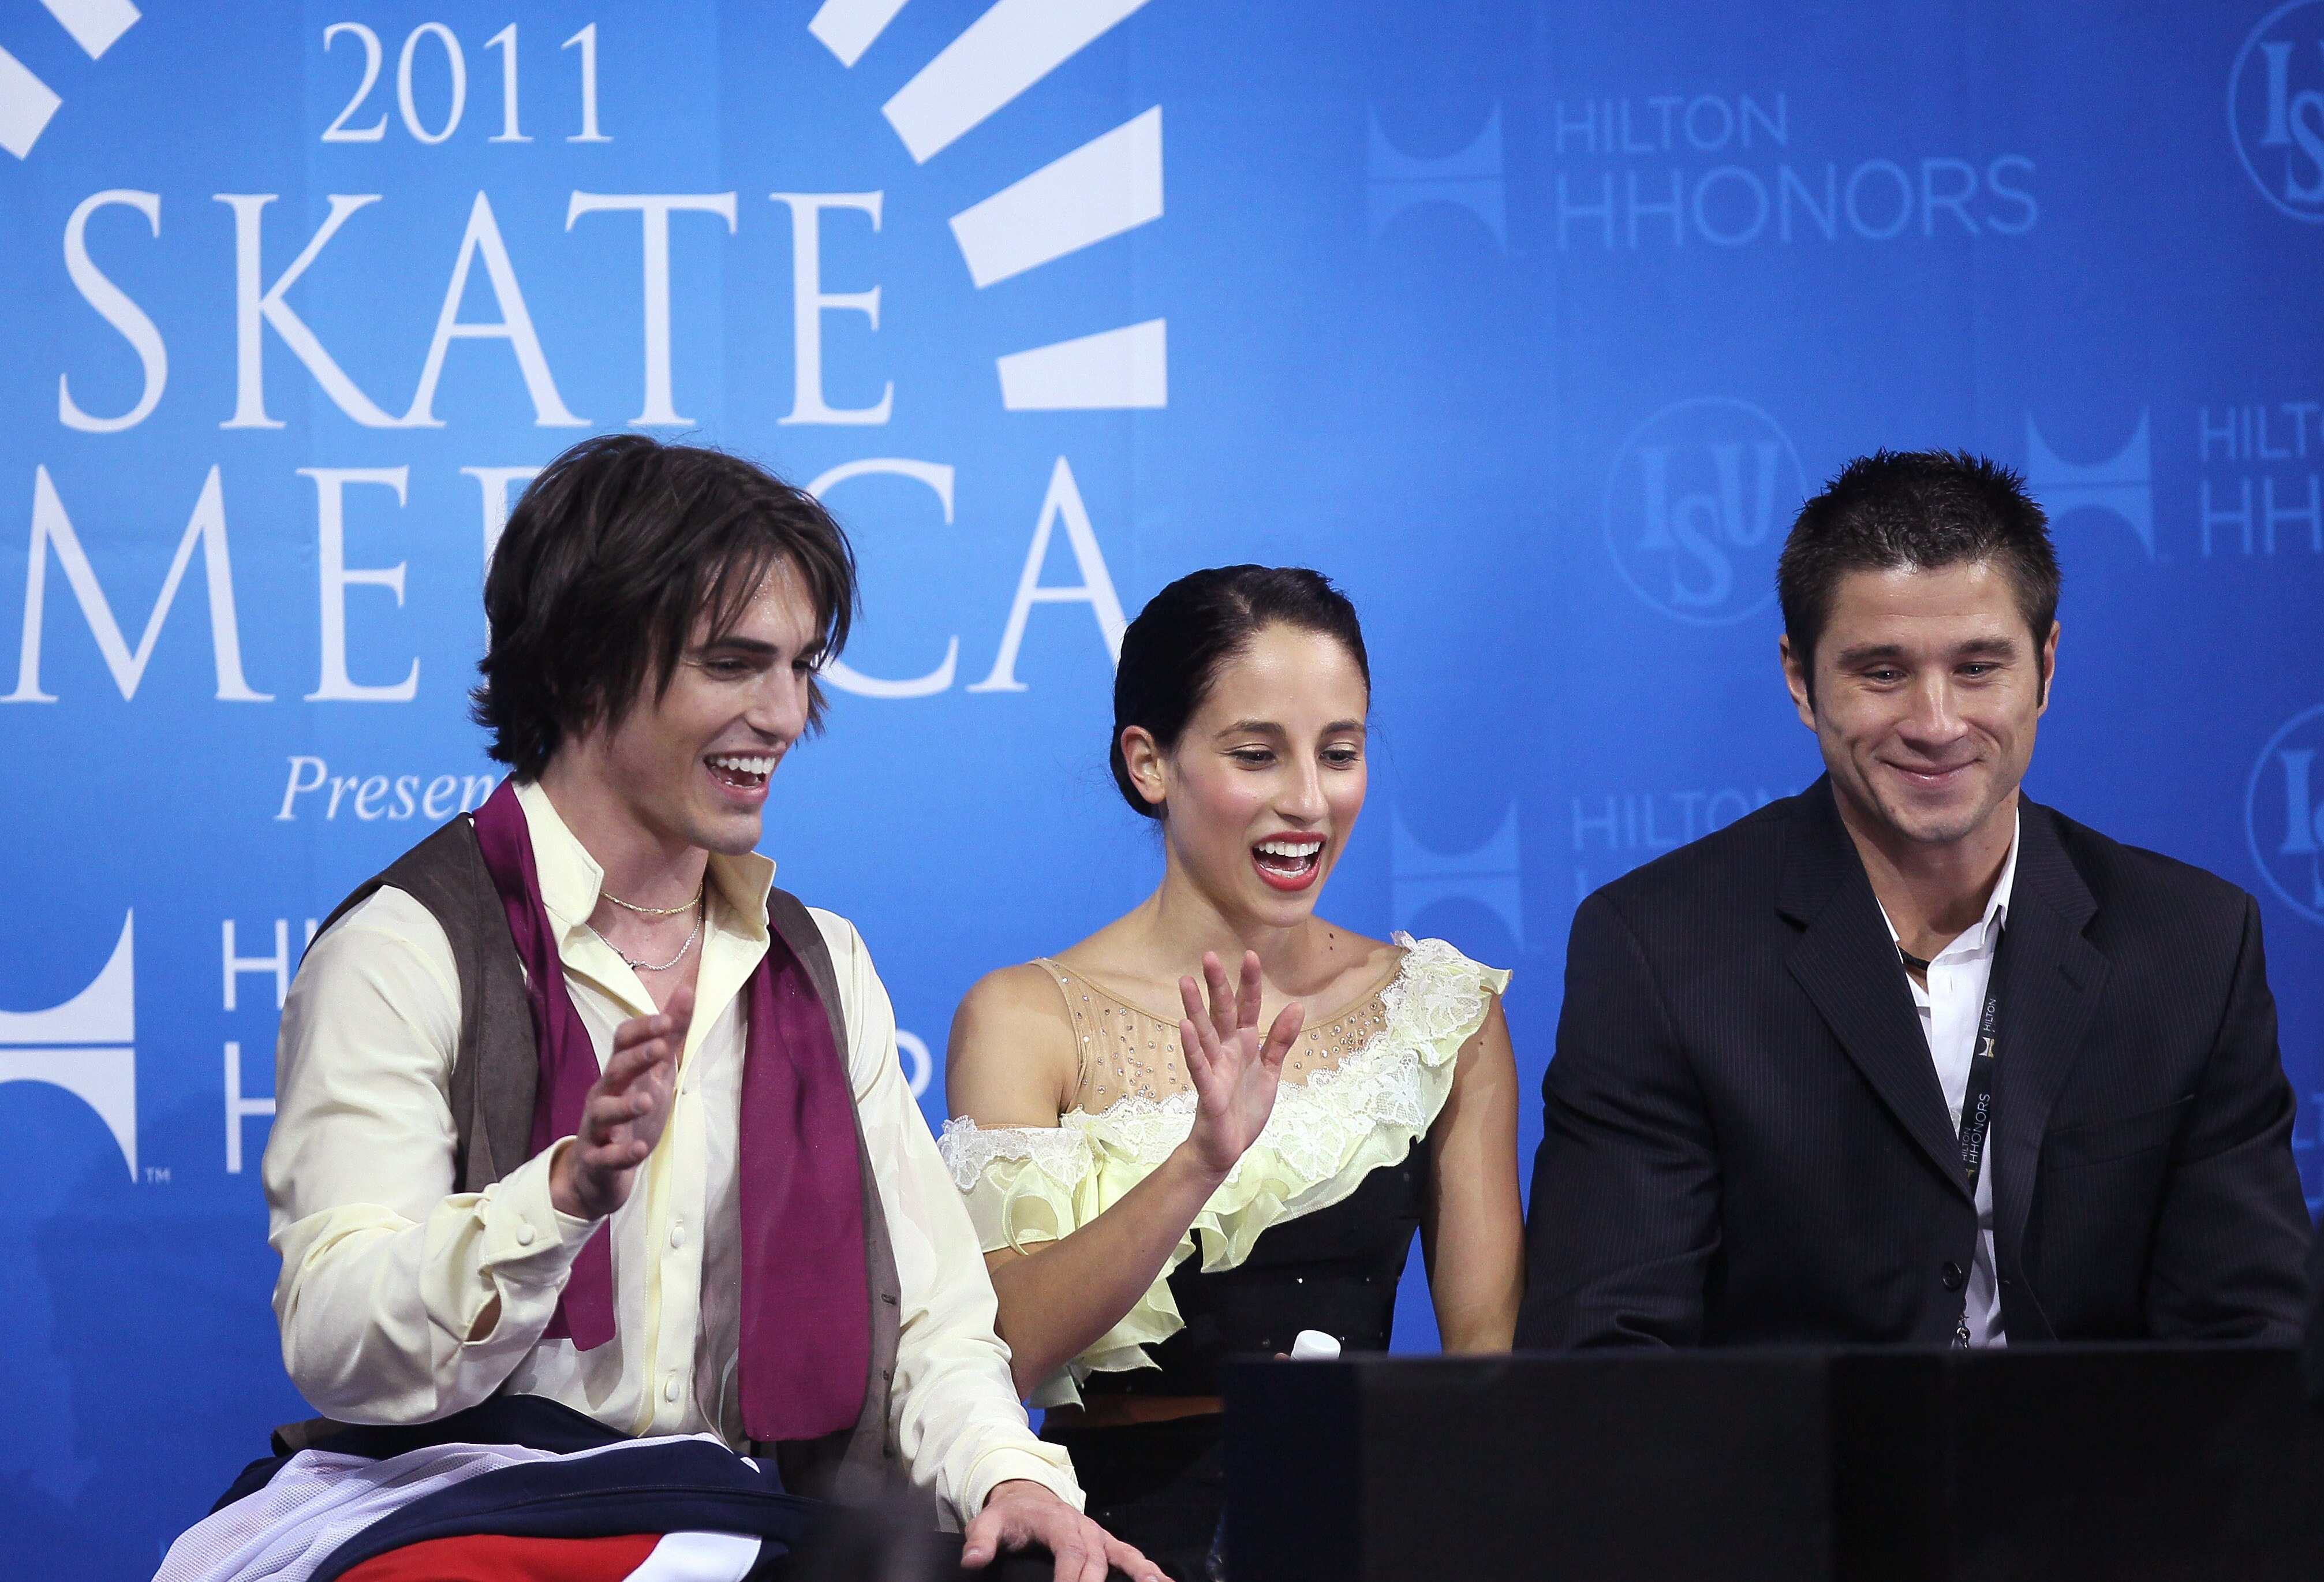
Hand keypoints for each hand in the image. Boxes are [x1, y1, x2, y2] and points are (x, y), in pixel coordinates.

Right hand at [549, 984, 691, 1219]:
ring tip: (646, 1100)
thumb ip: (670, 1035)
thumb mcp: (656, 1073)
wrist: (599, 1172)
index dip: (642, 1030)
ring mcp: (598, 1128)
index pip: (622, 1041)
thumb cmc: (632, 1114)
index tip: (666, 1019)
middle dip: (636, 1058)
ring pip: (603, 1112)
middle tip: (660, 1048)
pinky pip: (607, 1157)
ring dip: (624, 1106)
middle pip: (614, 1070)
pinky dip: (622, 1153)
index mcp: (621, 1073)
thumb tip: (687, 990)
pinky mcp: (598, 1160)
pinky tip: (640, 1149)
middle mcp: (605, 1094)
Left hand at [961, 1480, 1162, 1581]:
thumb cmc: (1008, 1516)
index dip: (1071, 1579)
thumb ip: (980, 1541)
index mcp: (1057, 1522)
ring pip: (1122, 1555)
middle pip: (1095, 1560)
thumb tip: (972, 1561)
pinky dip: (1148, 1568)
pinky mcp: (1105, 1543)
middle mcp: (1083, 1527)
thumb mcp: (988, 1523)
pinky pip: (1129, 1555)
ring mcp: (1097, 1535)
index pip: (1069, 1552)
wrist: (1025, 1496)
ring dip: (1140, 1572)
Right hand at [1178, 950, 1305, 1178]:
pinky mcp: (1209, 1092)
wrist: (1227, 1148)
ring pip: (1204, 1034)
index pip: (1247, 1008)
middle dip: (1217, 985)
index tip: (1251, 954)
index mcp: (1243, 1045)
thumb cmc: (1244, 1108)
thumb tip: (1296, 1005)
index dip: (1249, 983)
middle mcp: (1226, 1051)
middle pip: (1222, 1013)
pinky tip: (1184, 1026)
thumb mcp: (1270, 1072)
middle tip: (1209, 955)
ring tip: (1186, 981)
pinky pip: (1199, 1066)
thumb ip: (1281, 1041)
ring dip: (1195, 1008)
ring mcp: (1215, 1069)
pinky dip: (1193, 1047)